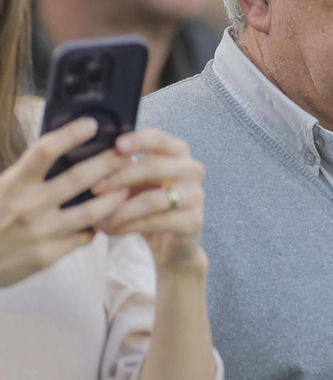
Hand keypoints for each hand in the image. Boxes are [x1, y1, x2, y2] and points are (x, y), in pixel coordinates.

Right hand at [0, 117, 132, 287]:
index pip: (43, 151)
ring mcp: (40, 232)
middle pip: (78, 178)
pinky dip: (98, 226)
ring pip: (91, 211)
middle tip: (127, 155)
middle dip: (108, 164)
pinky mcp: (48, 255)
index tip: (91, 124)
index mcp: (12, 184)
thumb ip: (27, 175)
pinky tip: (108, 219)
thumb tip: (64, 153)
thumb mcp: (1, 190)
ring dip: (115, 198)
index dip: (69, 135)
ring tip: (127, 187)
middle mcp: (28, 206)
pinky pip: (84, 237)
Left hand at [89, 129, 206, 269]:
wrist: (168, 240)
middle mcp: (192, 170)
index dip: (138, 140)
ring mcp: (196, 196)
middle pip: (155, 167)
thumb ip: (121, 167)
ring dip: (120, 210)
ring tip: (97, 219)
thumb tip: (89, 158)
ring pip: (152, 199)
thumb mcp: (134, 181)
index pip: (160, 139)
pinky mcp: (193, 221)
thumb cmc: (146, 203)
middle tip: (94, 188)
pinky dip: (128, 226)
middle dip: (120, 177)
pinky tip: (110, 230)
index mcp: (178, 153)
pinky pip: (155, 222)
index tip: (116, 146)